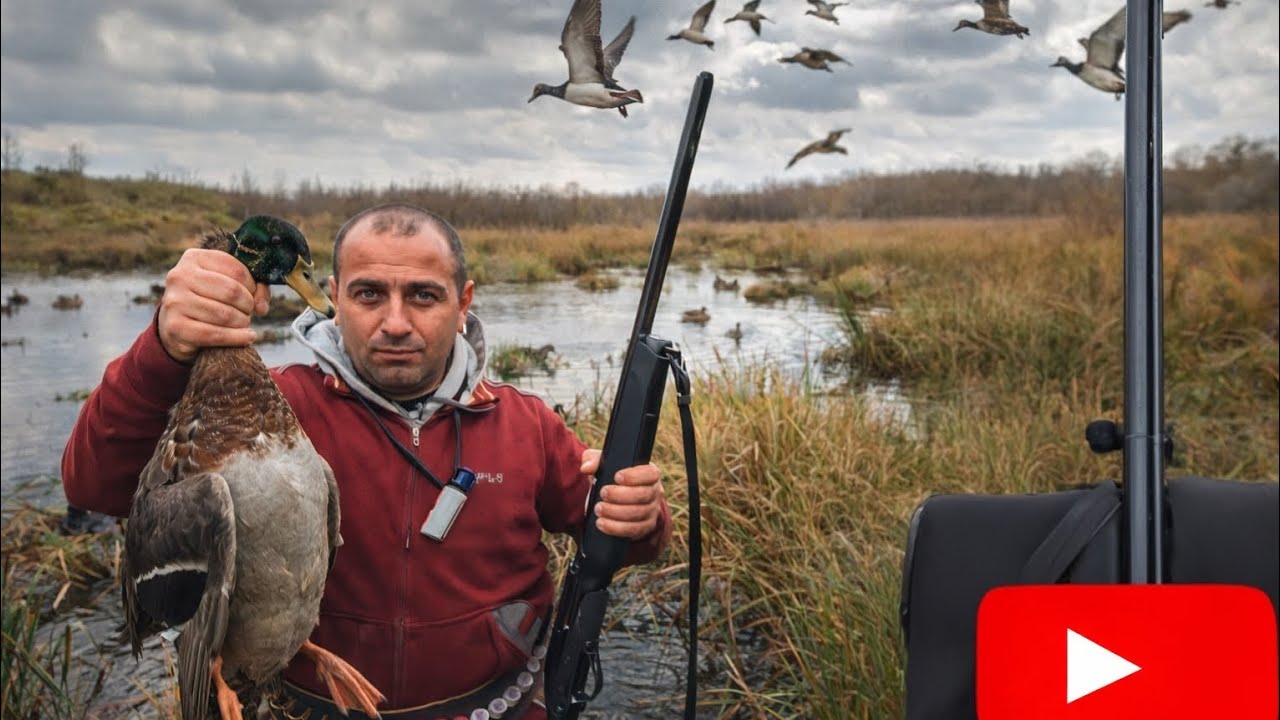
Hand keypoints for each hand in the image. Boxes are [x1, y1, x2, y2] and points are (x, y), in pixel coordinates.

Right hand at [158, 248, 272, 361]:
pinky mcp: (176, 327)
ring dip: (243, 322)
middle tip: (249, 312)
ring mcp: (175, 301)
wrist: (178, 326)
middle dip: (248, 305)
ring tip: (243, 323)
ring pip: (224, 314)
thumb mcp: (229, 283)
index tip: (255, 296)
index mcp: (194, 258)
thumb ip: (254, 287)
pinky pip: (215, 334)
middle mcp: (180, 276)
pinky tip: (246, 337)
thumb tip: (261, 307)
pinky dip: (237, 338)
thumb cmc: (210, 299)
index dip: (253, 286)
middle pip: (231, 291)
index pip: (237, 270)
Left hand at [580, 449, 663, 539]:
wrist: (616, 501)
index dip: (635, 476)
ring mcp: (651, 511)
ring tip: (598, 509)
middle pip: (643, 495)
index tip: (616, 477)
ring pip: (638, 514)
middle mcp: (654, 492)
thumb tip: (586, 468)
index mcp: (649, 474)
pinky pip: (633, 530)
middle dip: (620, 495)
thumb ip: (593, 460)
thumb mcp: (603, 465)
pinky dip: (616, 528)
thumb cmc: (611, 478)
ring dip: (616, 512)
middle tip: (602, 493)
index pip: (650, 474)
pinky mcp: (644, 527)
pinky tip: (602, 523)